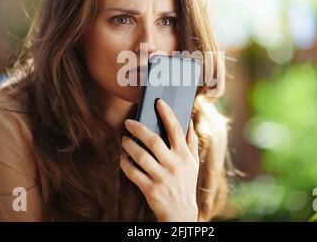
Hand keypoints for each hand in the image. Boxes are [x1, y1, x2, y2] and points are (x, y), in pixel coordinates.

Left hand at [120, 98, 198, 221]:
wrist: (180, 213)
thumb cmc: (186, 183)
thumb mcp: (193, 163)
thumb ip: (191, 142)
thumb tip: (189, 121)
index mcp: (184, 156)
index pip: (176, 130)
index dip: (167, 114)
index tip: (158, 102)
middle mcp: (173, 165)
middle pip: (153, 140)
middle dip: (138, 128)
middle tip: (128, 122)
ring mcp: (161, 177)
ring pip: (140, 156)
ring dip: (128, 145)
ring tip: (124, 139)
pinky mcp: (150, 189)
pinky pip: (132, 172)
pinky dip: (125, 163)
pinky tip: (123, 157)